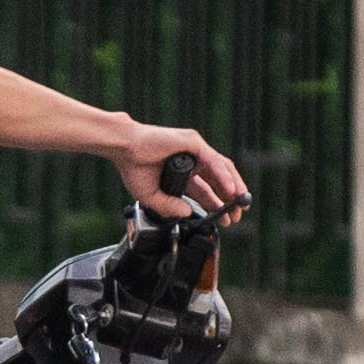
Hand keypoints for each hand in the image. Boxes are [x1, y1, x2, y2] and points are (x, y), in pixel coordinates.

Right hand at [115, 124, 249, 220]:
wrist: (123, 148)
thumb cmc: (133, 167)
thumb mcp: (151, 196)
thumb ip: (169, 207)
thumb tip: (187, 213)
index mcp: (182, 173)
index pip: (206, 190)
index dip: (217, 205)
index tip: (226, 220)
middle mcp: (192, 161)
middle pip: (218, 180)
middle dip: (230, 199)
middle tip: (237, 217)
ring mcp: (194, 151)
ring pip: (222, 168)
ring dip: (233, 187)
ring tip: (240, 204)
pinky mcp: (193, 143)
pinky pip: (213, 161)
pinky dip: (223, 176)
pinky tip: (230, 190)